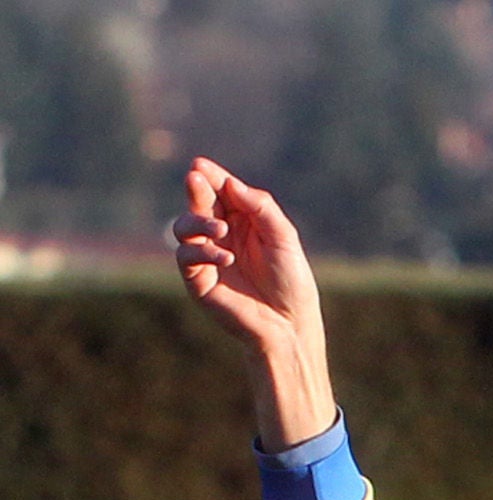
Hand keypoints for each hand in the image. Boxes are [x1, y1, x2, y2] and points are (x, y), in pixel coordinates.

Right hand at [171, 157, 336, 449]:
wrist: (289, 324)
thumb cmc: (291, 281)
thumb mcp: (283, 238)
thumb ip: (261, 208)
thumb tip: (231, 183)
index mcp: (243, 222)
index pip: (221, 192)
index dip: (210, 178)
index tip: (201, 165)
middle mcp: (222, 236)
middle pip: (199, 204)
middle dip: (196, 190)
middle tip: (195, 178)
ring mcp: (208, 257)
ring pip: (183, 226)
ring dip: (198, 222)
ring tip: (222, 232)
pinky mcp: (198, 280)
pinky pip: (186, 256)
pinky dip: (202, 251)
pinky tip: (225, 256)